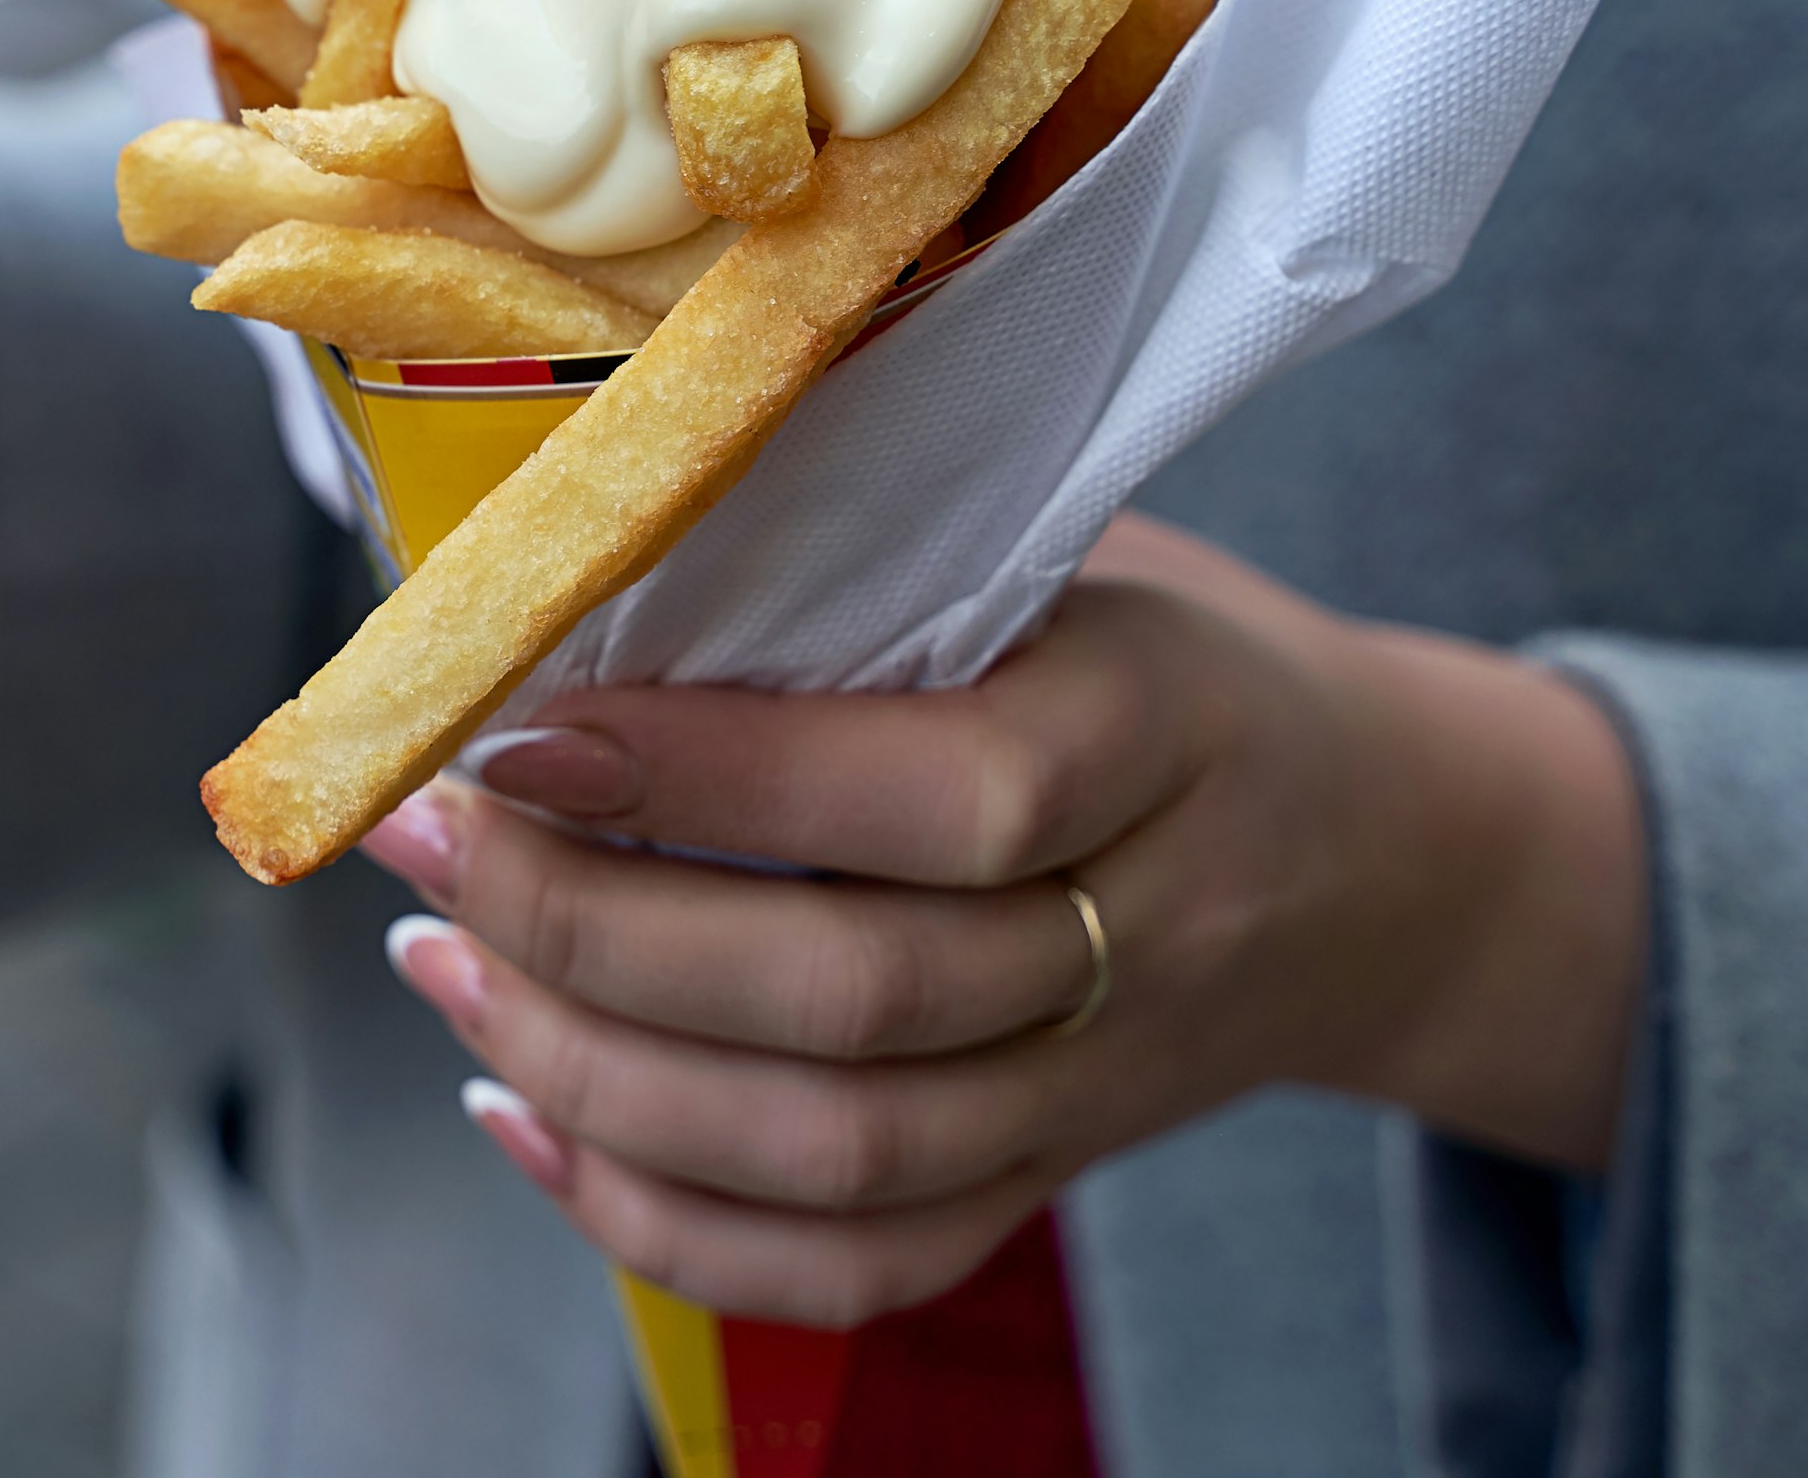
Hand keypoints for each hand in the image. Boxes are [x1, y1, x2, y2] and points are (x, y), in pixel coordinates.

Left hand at [360, 514, 1643, 1326]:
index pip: (949, 790)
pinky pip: (859, 1265)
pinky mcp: (1050, 1181)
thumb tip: (576, 544)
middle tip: (428, 838)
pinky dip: (665, 1223)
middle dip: (595, 926)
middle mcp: (1151, 925)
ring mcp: (1105, 1083)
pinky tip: (523, 1117)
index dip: (718, 776)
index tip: (522, 726)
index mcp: (1161, 719)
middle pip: (862, 996)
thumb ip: (875, 547)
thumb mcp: (1075, 548)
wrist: (1379, 848)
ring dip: (594, 1072)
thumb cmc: (1157, 652)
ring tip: (442, 960)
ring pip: (840, 1153)